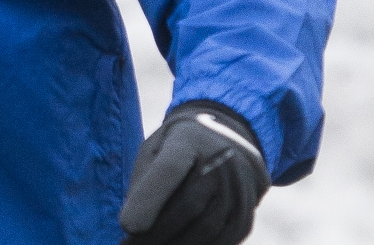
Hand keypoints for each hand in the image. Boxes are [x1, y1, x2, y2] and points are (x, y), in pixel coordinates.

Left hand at [120, 101, 270, 244]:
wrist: (230, 140)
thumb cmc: (178, 147)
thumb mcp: (156, 148)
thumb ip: (144, 180)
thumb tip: (133, 225)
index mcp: (188, 139)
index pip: (169, 168)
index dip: (149, 199)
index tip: (127, 226)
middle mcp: (221, 161)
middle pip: (188, 205)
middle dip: (157, 233)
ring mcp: (239, 188)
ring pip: (207, 228)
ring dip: (175, 244)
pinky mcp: (246, 213)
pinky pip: (223, 239)